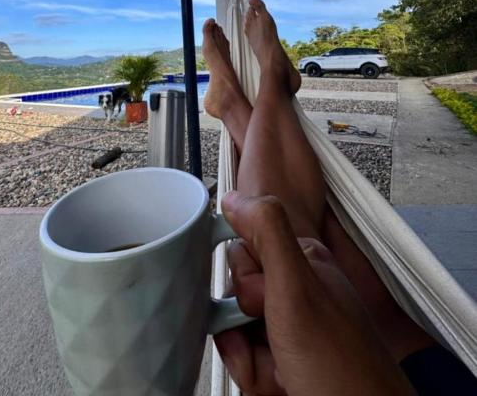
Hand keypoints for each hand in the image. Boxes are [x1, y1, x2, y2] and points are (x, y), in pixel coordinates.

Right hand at [214, 192, 414, 395]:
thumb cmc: (341, 368)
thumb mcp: (297, 289)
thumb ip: (267, 234)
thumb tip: (235, 197)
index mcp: (302, 261)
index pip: (241, 250)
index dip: (244, 281)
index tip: (261, 301)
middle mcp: (297, 290)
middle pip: (234, 294)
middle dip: (242, 325)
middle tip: (276, 338)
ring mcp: (291, 326)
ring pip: (235, 330)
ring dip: (249, 358)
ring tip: (283, 372)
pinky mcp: (285, 357)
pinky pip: (246, 360)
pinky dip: (255, 376)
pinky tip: (281, 384)